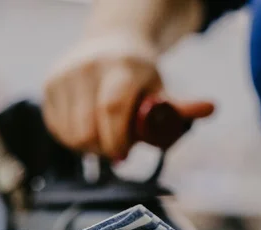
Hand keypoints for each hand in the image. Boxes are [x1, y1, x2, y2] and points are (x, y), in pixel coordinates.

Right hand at [43, 34, 213, 159]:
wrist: (109, 44)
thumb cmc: (140, 75)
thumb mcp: (162, 89)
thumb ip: (181, 107)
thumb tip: (211, 109)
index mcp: (121, 67)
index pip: (112, 109)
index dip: (118, 140)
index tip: (125, 155)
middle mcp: (88, 67)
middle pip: (87, 128)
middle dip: (105, 149)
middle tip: (118, 149)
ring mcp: (64, 75)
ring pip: (70, 134)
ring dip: (89, 147)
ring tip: (105, 137)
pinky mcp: (49, 85)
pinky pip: (57, 129)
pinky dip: (73, 140)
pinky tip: (88, 130)